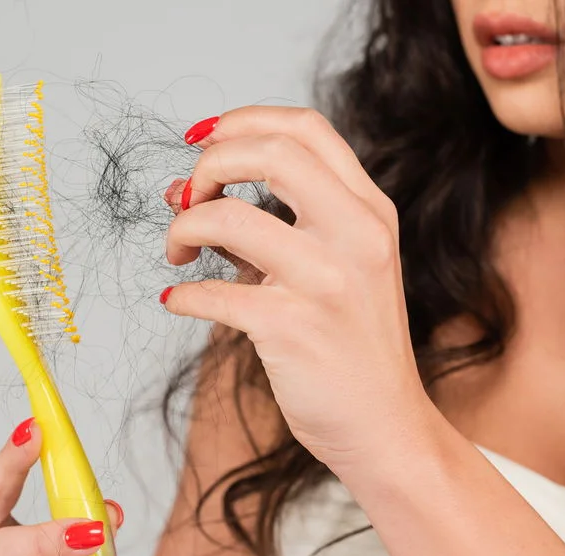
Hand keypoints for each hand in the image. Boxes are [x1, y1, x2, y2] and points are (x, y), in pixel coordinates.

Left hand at [161, 107, 435, 473]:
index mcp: (370, 212)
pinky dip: (181, 292)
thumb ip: (285, 223)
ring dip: (183, 227)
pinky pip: (210, 292)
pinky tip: (180, 300)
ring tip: (178, 251)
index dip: (243, 121)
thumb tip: (189, 189)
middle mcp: (356, 236)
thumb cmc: (354, 346)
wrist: (385, 425)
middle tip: (188, 196)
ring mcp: (326, 281)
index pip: (306, 129)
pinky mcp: (292, 328)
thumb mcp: (343, 267)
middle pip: (269, 154)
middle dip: (209, 165)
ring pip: (228, 217)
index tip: (205, 141)